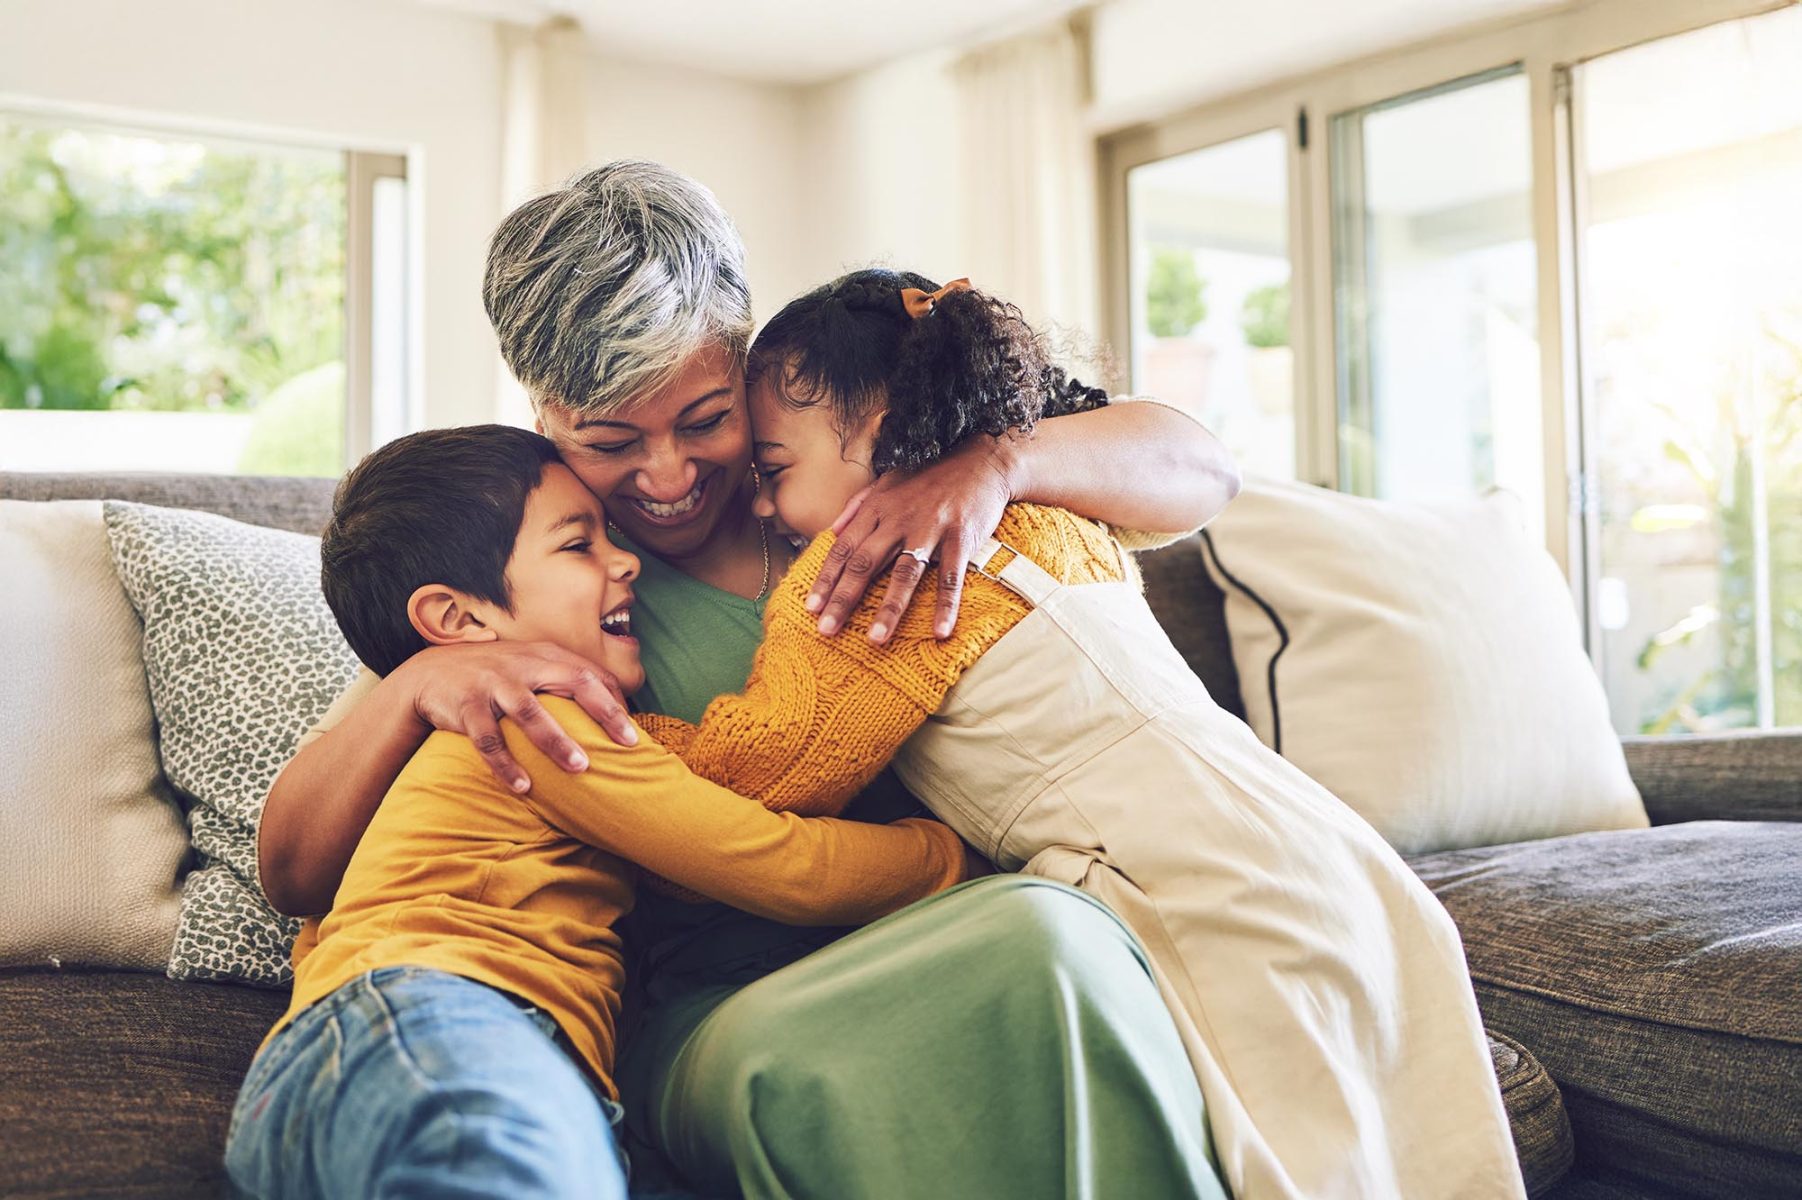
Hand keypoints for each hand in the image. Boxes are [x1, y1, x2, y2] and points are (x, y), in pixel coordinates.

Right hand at [395, 641, 635, 792]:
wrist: (431, 673)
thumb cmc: (495, 676)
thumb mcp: (529, 667)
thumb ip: (564, 681)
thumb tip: (612, 710)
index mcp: (544, 656)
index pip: (590, 673)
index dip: (615, 699)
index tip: (635, 730)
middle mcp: (523, 665)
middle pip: (572, 681)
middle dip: (603, 711)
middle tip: (628, 743)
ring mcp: (493, 684)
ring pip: (529, 711)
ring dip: (556, 740)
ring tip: (580, 768)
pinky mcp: (466, 706)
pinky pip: (488, 739)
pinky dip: (505, 765)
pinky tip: (524, 788)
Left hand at [807, 435, 1015, 642]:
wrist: (979, 460)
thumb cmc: (930, 477)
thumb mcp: (888, 482)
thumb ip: (857, 506)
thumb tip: (831, 531)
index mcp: (877, 509)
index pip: (843, 549)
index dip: (826, 579)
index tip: (810, 607)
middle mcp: (898, 519)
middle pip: (864, 564)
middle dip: (843, 598)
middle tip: (827, 629)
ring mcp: (929, 528)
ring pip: (904, 573)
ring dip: (889, 608)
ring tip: (876, 638)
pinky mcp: (960, 537)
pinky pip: (950, 576)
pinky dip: (946, 605)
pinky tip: (940, 631)